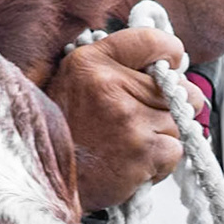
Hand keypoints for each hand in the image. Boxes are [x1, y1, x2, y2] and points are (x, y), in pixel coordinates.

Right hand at [45, 29, 198, 211]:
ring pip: (177, 122)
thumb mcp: (73, 83)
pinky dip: (159, 162)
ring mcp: (129, 119)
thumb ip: (114, 65)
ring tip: (128, 145)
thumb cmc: (62, 136)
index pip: (151, 41)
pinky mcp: (143, 151)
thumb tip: (167, 64)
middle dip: (168, 105)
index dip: (168, 53)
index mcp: (89, 62)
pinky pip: (174, 150)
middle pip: (178, 87)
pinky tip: (132, 164)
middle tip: (139, 120)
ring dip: (160, 137)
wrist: (45, 182)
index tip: (168, 64)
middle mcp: (109, 85)